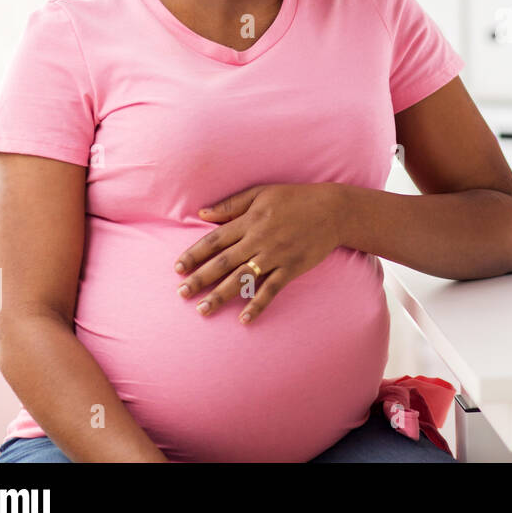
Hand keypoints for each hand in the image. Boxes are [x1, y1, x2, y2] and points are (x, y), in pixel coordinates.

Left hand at [174, 183, 339, 323]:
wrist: (333, 210)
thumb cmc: (296, 198)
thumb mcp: (262, 193)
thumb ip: (231, 204)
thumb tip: (201, 213)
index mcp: (250, 220)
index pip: (215, 240)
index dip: (195, 254)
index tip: (178, 268)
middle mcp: (259, 239)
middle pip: (224, 262)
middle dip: (200, 279)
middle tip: (181, 294)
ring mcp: (276, 255)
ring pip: (243, 279)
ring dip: (221, 295)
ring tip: (203, 310)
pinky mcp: (292, 268)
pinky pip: (272, 289)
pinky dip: (258, 304)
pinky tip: (244, 319)